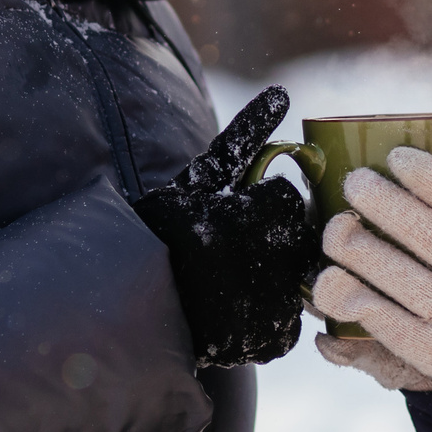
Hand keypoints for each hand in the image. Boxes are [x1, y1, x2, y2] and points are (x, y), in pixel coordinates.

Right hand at [133, 87, 319, 367]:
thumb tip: (281, 91)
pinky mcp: (271, 340)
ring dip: (275, 274)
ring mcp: (271, 304)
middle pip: (297, 238)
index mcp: (249, 215)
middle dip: (274, 239)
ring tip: (234, 278)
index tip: (235, 216)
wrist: (132, 303)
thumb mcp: (201, 178)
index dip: (261, 206)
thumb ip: (245, 134)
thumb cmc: (165, 232)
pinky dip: (270, 313)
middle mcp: (265, 262)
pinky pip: (291, 319)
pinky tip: (238, 305)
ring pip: (299, 278)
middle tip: (236, 249)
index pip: (285, 200)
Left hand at [311, 140, 431, 398]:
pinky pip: (387, 321)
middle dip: (379, 202)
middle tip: (354, 183)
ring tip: (336, 229)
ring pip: (396, 274)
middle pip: (422, 231)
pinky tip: (335, 282)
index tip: (395, 157)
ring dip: (357, 248)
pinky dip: (356, 300)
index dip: (427, 175)